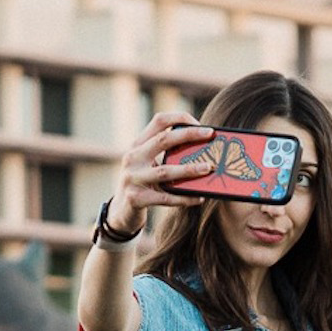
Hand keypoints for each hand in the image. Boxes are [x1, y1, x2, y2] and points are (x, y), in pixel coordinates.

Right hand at [110, 112, 217, 228]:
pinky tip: (199, 197)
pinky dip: (184, 198)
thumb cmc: (143, 185)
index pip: (159, 121)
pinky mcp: (136, 198)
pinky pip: (166, 198)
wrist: (121, 212)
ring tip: (208, 168)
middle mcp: (133, 157)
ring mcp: (133, 178)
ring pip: (165, 171)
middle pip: (164, 140)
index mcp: (138, 145)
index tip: (200, 124)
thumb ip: (166, 155)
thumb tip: (202, 150)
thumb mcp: (149, 165)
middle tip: (210, 134)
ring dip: (190, 169)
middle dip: (189, 135)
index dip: (180, 118)